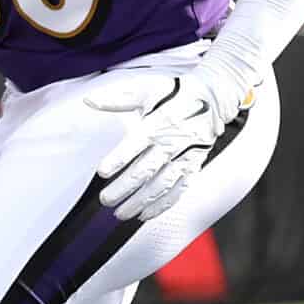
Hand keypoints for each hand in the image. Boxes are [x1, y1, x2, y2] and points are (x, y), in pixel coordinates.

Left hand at [87, 62, 250, 223]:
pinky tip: (146, 214)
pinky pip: (180, 189)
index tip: (102, 172)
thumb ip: (117, 98)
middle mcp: (172, 142)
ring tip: (122, 213)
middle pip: (146, 170)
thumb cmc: (176, 93)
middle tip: (106, 200)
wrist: (214, 97)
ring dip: (141, 201)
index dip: (119, 159)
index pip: (135, 144)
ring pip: (162, 184)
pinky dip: (163, 204)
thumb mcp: (147, 88)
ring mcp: (185, 156)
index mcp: (158, 123)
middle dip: (124, 188)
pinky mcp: (194, 165)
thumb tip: (89, 100)